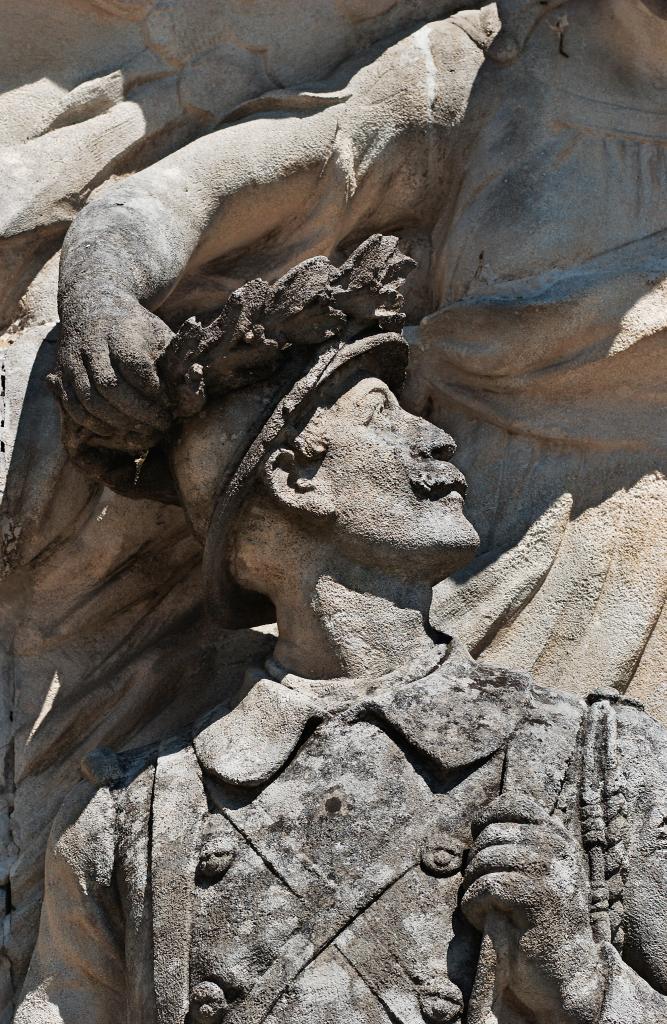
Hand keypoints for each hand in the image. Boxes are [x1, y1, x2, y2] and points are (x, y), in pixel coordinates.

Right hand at [51, 294, 173, 452]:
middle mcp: (92, 344)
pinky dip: (95, 424)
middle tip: (161, 424)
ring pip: (90, 400)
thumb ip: (175, 359)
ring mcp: (73, 360)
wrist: (93, 304)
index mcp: (120, 331)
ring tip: (142, 431)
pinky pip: (73, 407)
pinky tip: (117, 430)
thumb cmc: (137, 327)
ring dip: (118, 422)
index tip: (169, 401)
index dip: (153, 389)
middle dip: (139, 412)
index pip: (136, 365)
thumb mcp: (160, 333)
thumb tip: (193, 386)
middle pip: (111, 387)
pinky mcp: (61, 374)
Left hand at [461, 796, 604, 1022]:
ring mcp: (554, 871)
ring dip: (472, 887)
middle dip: (475, 864)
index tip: (479, 845)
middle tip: (484, 893)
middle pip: (491, 833)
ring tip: (484, 908)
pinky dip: (474, 905)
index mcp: (559, 836)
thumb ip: (517, 844)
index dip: (487, 819)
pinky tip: (484, 920)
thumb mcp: (537, 872)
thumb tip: (475, 822)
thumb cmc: (540, 921)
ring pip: (485, 859)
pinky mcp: (541, 898)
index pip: (515, 803)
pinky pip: (487, 886)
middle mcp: (560, 847)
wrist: (567, 975)